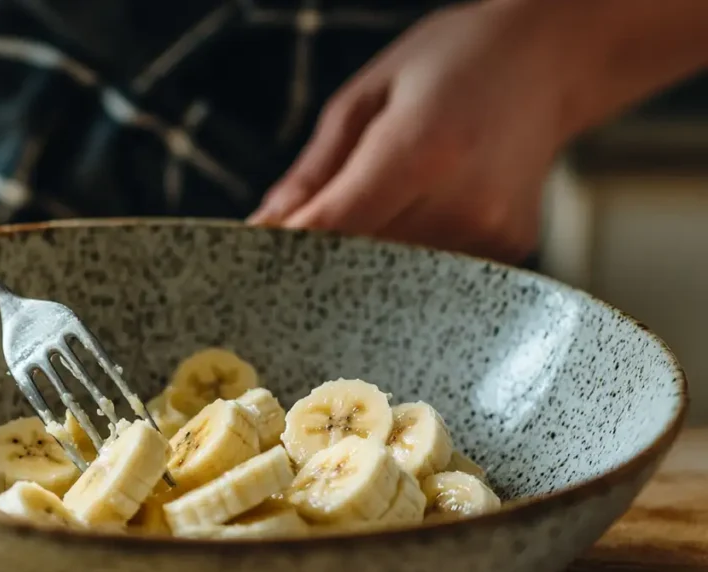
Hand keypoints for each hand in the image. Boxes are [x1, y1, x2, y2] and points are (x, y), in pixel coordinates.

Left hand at [249, 0, 578, 262]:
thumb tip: (266, 226)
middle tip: (306, 235)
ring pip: (395, 273)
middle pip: (362, 259)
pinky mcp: (509, 249)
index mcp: (422, 146)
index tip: (256, 253)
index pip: (336, 225)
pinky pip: (434, 270)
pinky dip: (410, 252)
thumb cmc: (451, 62)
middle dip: (324, 253)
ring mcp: (492, 232)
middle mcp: (464, 200)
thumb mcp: (366, 96)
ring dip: (368, 255)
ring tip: (381, 206)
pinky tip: (424, 209)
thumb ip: (314, 170)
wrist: (552, 60)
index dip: (290, 246)